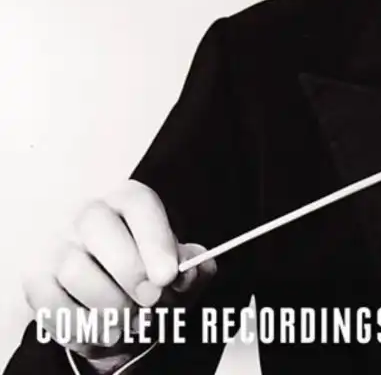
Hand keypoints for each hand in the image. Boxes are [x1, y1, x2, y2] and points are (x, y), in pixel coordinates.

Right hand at [21, 180, 215, 371]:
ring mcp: (58, 243)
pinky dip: (81, 326)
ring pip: (74, 268)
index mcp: (128, 200)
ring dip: (107, 304)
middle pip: (98, 226)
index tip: (168, 275)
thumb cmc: (153, 280)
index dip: (154, 238)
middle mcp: (89, 213)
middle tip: (151, 300)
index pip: (138, 203)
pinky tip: (105, 331)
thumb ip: (192, 267)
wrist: (122, 313)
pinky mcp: (37, 278)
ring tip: (131, 321)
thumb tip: (187, 272)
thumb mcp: (182, 272)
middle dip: (128, 269)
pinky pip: (50, 303)